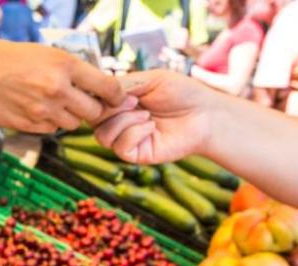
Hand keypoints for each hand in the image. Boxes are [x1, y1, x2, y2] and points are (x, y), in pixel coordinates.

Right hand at [0, 42, 124, 131]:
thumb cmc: (7, 59)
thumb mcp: (45, 53)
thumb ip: (71, 70)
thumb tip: (96, 86)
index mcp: (65, 65)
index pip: (108, 87)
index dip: (116, 95)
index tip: (116, 97)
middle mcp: (58, 90)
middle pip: (94, 111)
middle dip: (92, 108)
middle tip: (83, 101)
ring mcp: (43, 111)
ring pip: (73, 123)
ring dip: (69, 116)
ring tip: (52, 102)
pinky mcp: (31, 126)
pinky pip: (53, 130)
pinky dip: (50, 123)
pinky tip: (36, 109)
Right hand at [93, 69, 214, 163]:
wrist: (205, 114)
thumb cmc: (182, 93)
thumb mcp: (150, 79)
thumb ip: (121, 84)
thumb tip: (95, 92)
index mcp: (119, 102)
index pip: (92, 102)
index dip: (98, 96)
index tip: (115, 89)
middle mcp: (118, 121)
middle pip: (92, 120)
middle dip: (112, 108)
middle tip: (135, 102)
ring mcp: (125, 139)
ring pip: (102, 135)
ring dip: (124, 121)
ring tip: (147, 115)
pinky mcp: (135, 155)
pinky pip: (120, 147)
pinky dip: (135, 133)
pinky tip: (152, 127)